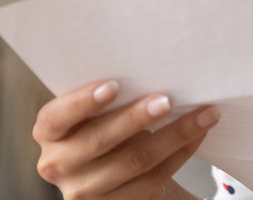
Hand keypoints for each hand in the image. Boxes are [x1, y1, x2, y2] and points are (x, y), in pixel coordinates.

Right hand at [33, 79, 219, 199]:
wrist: (117, 176)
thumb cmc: (107, 127)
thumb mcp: (96, 113)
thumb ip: (108, 96)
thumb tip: (152, 66)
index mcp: (49, 132)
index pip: (55, 117)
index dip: (82, 102)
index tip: (114, 85)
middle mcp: (58, 164)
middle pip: (99, 140)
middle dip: (137, 118)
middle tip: (167, 99)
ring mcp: (84, 191)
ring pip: (134, 161)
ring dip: (174, 135)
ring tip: (203, 114)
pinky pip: (152, 179)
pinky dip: (180, 153)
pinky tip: (197, 135)